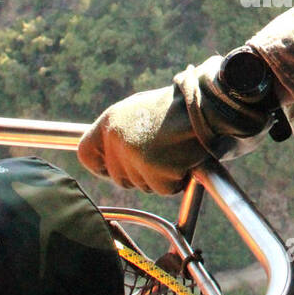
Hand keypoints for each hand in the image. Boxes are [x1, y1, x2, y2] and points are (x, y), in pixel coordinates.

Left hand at [77, 56, 274, 194]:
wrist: (206, 106)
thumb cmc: (177, 107)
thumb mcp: (139, 110)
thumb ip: (121, 131)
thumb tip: (112, 153)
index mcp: (110, 122)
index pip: (86, 153)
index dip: (99, 166)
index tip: (110, 169)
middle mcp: (117, 140)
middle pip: (118, 176)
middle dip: (138, 174)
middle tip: (160, 158)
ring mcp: (135, 157)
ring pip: (141, 184)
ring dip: (159, 176)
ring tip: (174, 151)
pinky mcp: (155, 171)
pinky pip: (162, 188)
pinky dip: (175, 180)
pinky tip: (184, 159)